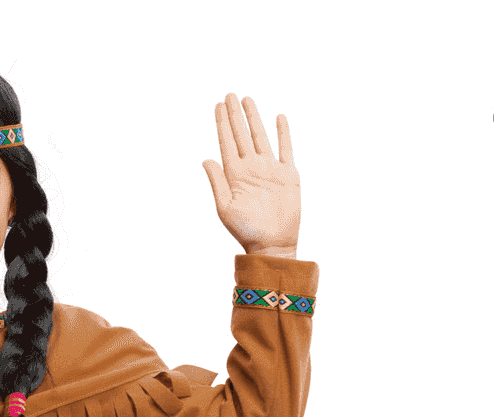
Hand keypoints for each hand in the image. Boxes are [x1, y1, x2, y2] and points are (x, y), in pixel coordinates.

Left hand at [202, 92, 300, 256]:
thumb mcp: (225, 207)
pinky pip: (285, 148)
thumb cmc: (246, 230)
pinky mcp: (287, 174)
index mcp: (235, 175)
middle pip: (241, 135)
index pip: (226, 143)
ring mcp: (269, 169)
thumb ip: (217, 182)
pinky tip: (278, 117)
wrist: (272, 243)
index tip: (218, 106)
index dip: (222, 124)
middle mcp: (251, 168)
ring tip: (247, 99)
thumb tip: (205, 159)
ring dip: (253, 118)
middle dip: (234, 115)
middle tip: (229, 95)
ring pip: (260, 136)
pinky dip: (283, 132)